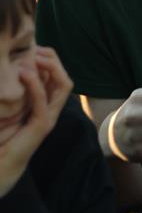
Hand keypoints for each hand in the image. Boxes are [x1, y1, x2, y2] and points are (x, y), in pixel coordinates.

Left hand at [0, 47, 72, 195]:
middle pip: (65, 78)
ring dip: (50, 67)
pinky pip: (43, 101)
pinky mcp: (41, 126)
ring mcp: (49, 117)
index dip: (51, 59)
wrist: (2, 164)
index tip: (35, 49)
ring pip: (63, 85)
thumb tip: (16, 67)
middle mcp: (53, 109)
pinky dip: (36, 84)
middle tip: (36, 50)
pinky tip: (24, 73)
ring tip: (33, 57)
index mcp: (48, 103)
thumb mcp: (13, 106)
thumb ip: (19, 90)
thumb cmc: (4, 135)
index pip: (60, 75)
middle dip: (53, 60)